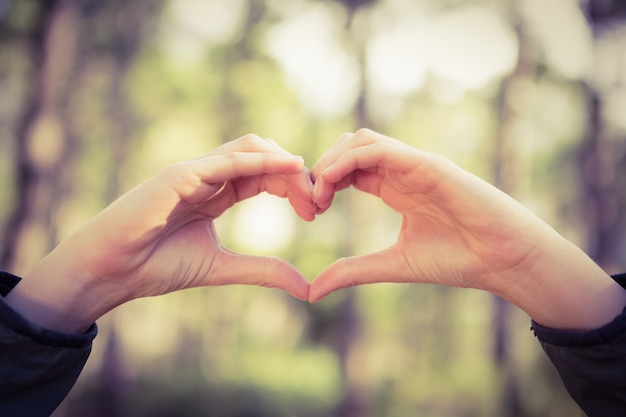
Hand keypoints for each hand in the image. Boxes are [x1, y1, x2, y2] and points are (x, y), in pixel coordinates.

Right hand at [7, 135, 314, 332]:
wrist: (113, 270)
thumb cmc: (157, 266)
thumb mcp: (222, 267)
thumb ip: (263, 270)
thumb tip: (306, 287)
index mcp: (218, 193)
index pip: (266, 177)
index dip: (295, 189)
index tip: (316, 212)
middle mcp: (210, 177)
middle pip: (265, 159)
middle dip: (296, 176)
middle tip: (318, 203)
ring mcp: (195, 172)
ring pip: (249, 148)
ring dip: (284, 162)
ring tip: (307, 185)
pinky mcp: (181, 174)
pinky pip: (226, 159)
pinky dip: (259, 160)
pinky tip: (288, 166)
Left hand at [308, 129, 625, 329]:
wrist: (502, 260)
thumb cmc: (457, 260)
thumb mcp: (392, 265)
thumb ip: (353, 271)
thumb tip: (312, 291)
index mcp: (395, 189)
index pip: (348, 170)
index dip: (324, 183)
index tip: (311, 211)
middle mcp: (402, 171)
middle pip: (349, 148)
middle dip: (322, 168)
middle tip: (310, 201)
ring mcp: (414, 164)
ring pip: (361, 140)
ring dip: (332, 160)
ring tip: (320, 193)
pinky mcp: (426, 164)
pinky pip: (379, 148)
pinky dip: (350, 159)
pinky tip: (333, 183)